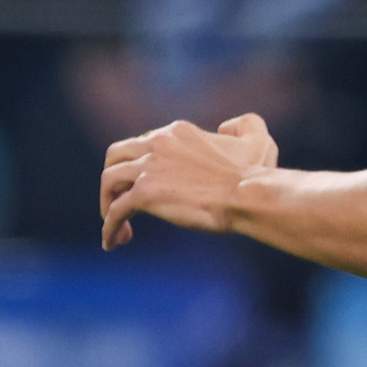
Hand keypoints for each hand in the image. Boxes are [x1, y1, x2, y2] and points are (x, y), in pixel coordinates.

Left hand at [100, 114, 280, 248]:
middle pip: (115, 156)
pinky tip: (112, 242)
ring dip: (107, 203)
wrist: (247, 195)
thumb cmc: (255, 173)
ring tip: (117, 225)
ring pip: (108, 182)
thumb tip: (225, 127)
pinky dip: (109, 228)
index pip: (144, 143)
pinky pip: (114, 211)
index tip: (148, 184)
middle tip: (120, 199)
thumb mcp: (259, 139)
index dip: (142, 164)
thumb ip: (246, 124)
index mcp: (177, 132)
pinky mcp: (144, 194)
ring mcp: (148, 169)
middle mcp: (157, 144)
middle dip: (114, 177)